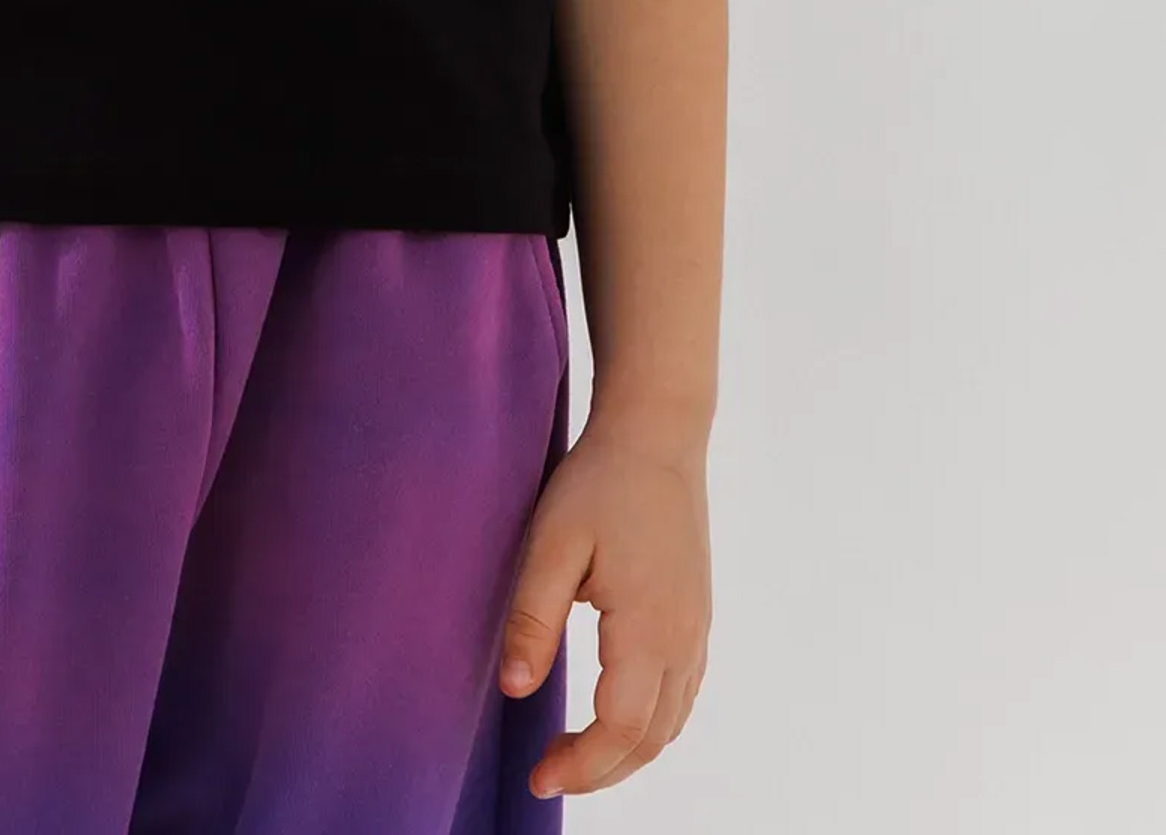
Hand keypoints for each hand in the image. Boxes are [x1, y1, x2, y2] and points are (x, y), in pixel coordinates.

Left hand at [496, 412, 712, 799]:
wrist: (657, 435)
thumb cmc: (599, 482)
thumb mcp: (552, 542)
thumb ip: (533, 618)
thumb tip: (514, 690)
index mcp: (648, 627)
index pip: (620, 728)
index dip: (580, 766)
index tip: (538, 777)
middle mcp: (684, 639)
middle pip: (650, 739)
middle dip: (600, 771)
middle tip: (548, 774)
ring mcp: (698, 630)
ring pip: (671, 724)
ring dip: (627, 754)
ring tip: (575, 756)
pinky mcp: (698, 618)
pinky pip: (682, 696)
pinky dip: (650, 726)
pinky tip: (616, 719)